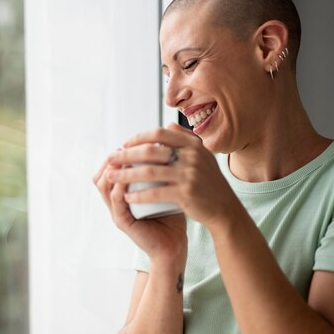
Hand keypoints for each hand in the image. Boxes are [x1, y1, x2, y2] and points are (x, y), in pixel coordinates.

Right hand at [93, 149, 186, 268]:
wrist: (174, 244)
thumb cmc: (172, 216)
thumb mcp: (165, 188)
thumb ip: (162, 170)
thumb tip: (168, 144)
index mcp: (123, 193)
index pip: (110, 170)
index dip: (117, 156)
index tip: (130, 143)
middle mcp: (116, 202)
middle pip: (101, 176)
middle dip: (110, 160)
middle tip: (124, 148)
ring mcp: (117, 212)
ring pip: (104, 187)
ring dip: (112, 171)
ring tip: (123, 158)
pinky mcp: (122, 222)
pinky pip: (115, 202)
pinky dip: (119, 188)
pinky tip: (127, 178)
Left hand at [107, 123, 241, 229]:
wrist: (224, 209)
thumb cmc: (208, 182)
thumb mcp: (202, 156)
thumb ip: (185, 139)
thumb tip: (167, 125)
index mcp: (193, 144)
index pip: (160, 133)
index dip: (139, 137)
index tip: (124, 144)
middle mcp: (192, 156)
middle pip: (150, 151)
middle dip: (126, 155)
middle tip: (110, 159)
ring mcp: (189, 174)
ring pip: (149, 172)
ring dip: (126, 174)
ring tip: (111, 177)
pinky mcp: (186, 193)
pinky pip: (156, 192)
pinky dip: (139, 194)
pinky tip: (126, 197)